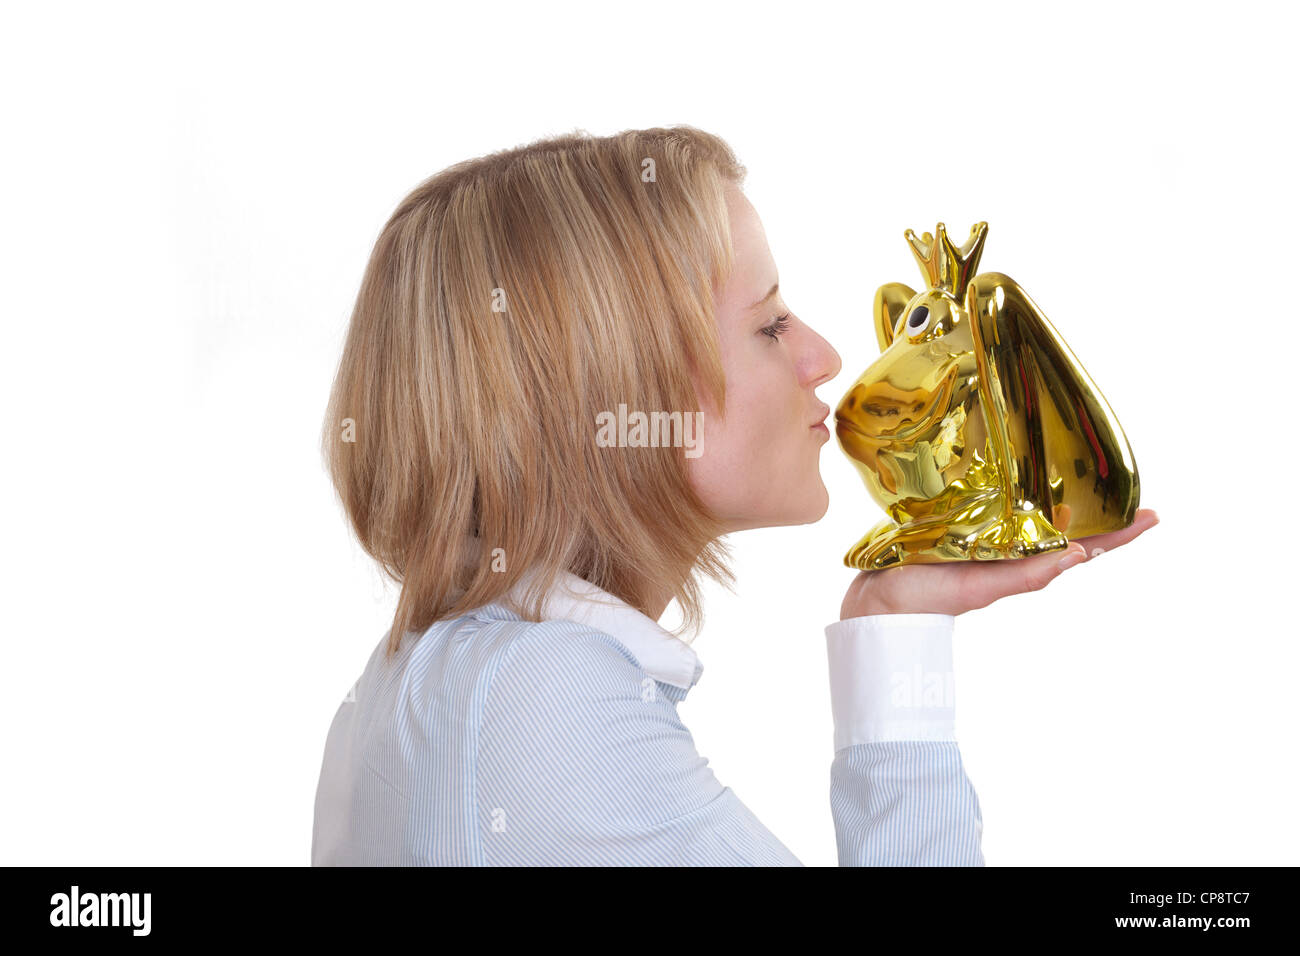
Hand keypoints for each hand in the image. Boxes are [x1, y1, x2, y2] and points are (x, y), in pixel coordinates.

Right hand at [840, 508, 1159, 618]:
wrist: (876, 603)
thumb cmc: (928, 599)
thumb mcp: (984, 587)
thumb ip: (1028, 574)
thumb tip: (1080, 554)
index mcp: (1024, 563)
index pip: (1086, 548)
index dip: (1121, 534)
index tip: (1155, 515)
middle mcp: (1011, 549)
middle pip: (1065, 526)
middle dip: (1094, 508)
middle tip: (1119, 480)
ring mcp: (984, 538)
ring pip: (1030, 513)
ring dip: (1055, 495)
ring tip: (1076, 472)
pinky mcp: (956, 526)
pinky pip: (993, 506)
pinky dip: (1009, 491)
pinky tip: (1011, 476)